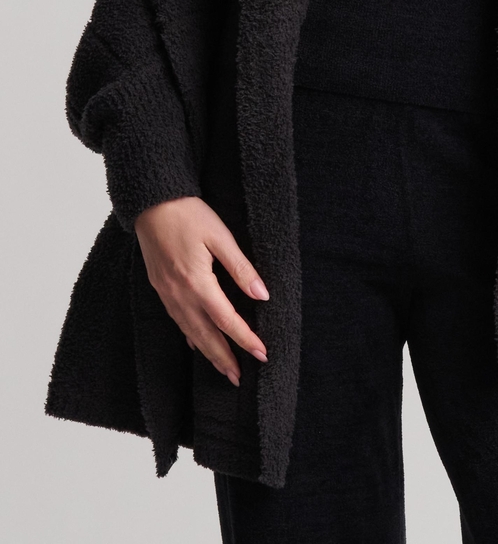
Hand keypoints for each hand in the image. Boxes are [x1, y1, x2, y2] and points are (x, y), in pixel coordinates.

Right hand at [134, 195, 268, 386]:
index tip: (262, 353)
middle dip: (224, 358)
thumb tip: (261, 295)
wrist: (152, 202)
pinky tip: (197, 344)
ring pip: (190, 332)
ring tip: (224, 369)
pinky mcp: (160, 288)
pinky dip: (190, 337)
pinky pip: (178, 321)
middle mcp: (179, 294)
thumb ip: (240, 267)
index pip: (226, 320)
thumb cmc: (188, 214)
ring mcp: (167, 294)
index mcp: (197, 282)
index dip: (245, 339)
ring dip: (208, 353)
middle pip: (205, 336)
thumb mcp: (220, 236)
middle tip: (240, 378)